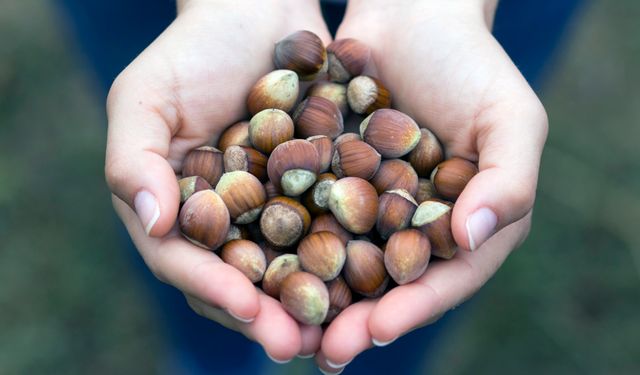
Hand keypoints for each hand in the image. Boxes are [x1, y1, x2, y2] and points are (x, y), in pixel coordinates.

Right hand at [105, 0, 329, 361]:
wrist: (258, 8)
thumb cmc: (192, 49)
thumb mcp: (145, 97)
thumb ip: (134, 161)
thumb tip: (151, 225)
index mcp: (180, 212)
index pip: (188, 263)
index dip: (214, 289)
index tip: (245, 309)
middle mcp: (229, 221)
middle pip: (244, 279)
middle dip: (268, 315)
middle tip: (297, 346)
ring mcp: (276, 210)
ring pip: (294, 267)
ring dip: (314, 302)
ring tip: (340, 334)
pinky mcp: (320, 190)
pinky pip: (336, 229)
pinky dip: (352, 256)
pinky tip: (378, 279)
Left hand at [317, 0, 547, 370]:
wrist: (411, 14)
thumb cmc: (470, 64)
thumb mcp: (510, 118)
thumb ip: (508, 181)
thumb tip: (474, 239)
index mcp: (465, 225)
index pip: (444, 278)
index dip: (414, 306)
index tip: (378, 330)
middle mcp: (414, 226)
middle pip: (386, 283)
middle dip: (355, 317)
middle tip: (321, 350)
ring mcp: (368, 206)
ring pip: (340, 260)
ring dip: (313, 293)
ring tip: (281, 326)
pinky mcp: (328, 181)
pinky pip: (306, 217)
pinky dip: (284, 242)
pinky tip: (255, 267)